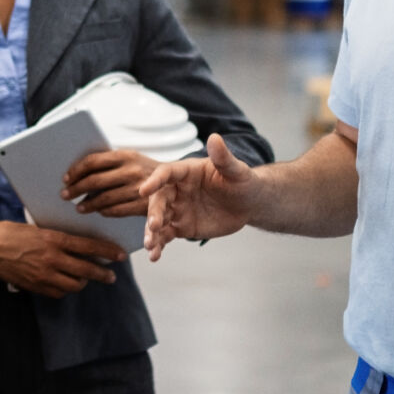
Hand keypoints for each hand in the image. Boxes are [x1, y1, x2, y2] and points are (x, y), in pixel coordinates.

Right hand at [0, 222, 123, 297]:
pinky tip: (66, 283)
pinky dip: (65, 289)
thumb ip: (56, 238)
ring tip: (86, 278)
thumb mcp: (35, 228)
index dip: (107, 252)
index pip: (88, 246)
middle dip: (102, 274)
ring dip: (83, 282)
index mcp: (52, 240)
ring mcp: (43, 275)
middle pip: (86, 270)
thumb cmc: (8, 233)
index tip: (120, 255)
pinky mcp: (35, 286)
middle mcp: (51, 259)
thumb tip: (76, 244)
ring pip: (74, 285)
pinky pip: (58, 292)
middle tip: (111, 276)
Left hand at [63, 148, 157, 218]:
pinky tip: (98, 211)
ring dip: (88, 204)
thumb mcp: (130, 159)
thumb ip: (108, 163)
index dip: (76, 171)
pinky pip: (116, 210)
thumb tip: (77, 172)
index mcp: (125, 155)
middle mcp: (131, 170)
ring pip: (103, 198)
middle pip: (94, 181)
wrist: (175, 182)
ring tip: (79, 207)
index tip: (65, 179)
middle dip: (76, 189)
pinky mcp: (143, 205)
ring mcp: (138, 188)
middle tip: (65, 195)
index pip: (92, 161)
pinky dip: (104, 211)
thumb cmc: (143, 170)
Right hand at [140, 133, 256, 259]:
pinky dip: (159, 245)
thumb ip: (223, 157)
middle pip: (159, 200)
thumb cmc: (243, 182)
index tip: (143, 189)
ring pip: (158, 220)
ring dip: (152, 233)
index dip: (154, 181)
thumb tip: (215, 138)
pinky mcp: (181, 226)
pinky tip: (154, 256)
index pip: (166, 173)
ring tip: (150, 247)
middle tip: (153, 226)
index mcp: (186, 172)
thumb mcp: (236, 170)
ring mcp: (177, 209)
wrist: (249, 203)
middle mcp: (177, 190)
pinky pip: (166, 235)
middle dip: (153, 213)